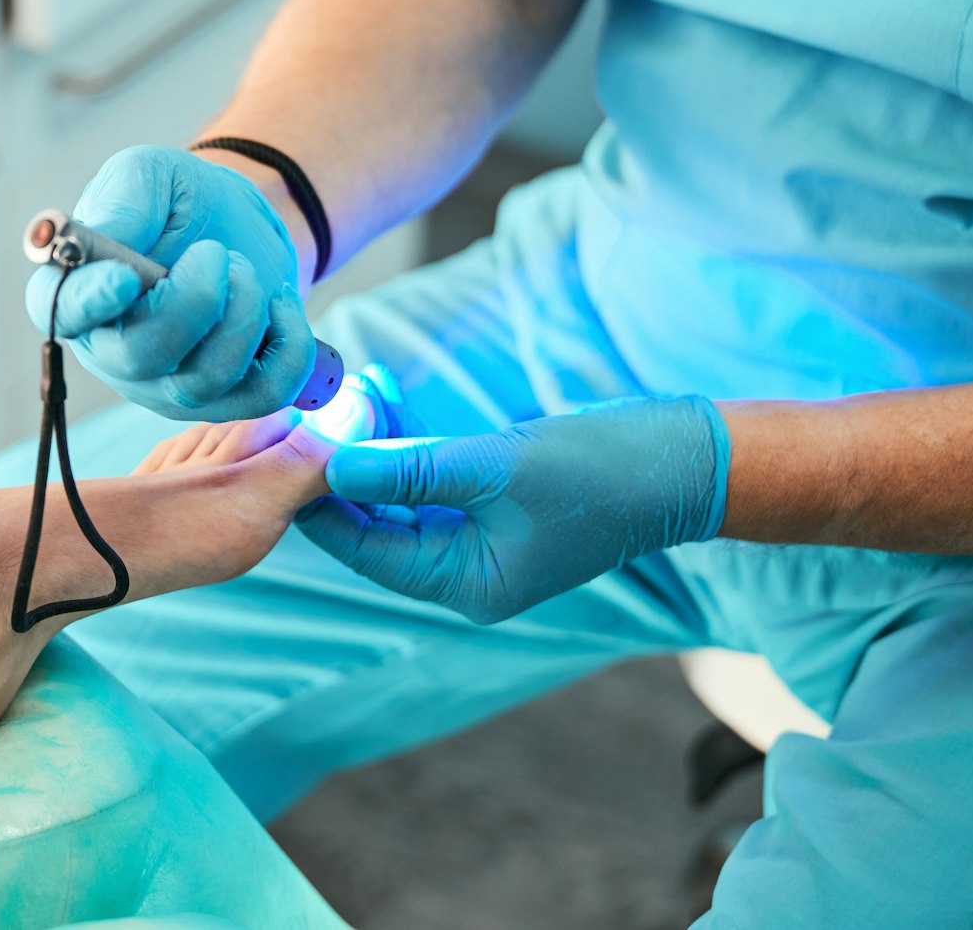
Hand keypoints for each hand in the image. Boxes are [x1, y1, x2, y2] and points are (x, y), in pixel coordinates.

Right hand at [26, 145, 313, 420]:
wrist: (240, 226)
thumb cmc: (181, 202)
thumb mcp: (151, 174)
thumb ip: (124, 200)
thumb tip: (108, 238)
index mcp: (78, 288)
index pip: (58, 311)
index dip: (87, 302)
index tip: (126, 275)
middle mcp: (112, 348)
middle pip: (139, 355)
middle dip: (195, 299)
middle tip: (216, 253)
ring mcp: (165, 385)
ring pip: (204, 378)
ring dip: (244, 311)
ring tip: (244, 269)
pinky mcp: (222, 401)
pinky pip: (263, 395)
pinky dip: (289, 345)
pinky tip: (278, 306)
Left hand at [296, 395, 728, 623]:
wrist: (681, 458)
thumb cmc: (599, 470)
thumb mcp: (495, 466)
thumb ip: (411, 467)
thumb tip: (331, 465)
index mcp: (466, 584)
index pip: (366, 548)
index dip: (322, 498)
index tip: (291, 445)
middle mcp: (467, 571)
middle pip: (376, 524)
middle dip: (347, 464)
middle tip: (319, 407)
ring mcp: (480, 539)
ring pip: (399, 495)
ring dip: (376, 443)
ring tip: (353, 388)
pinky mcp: (493, 503)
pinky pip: (429, 478)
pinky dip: (407, 441)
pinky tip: (385, 396)